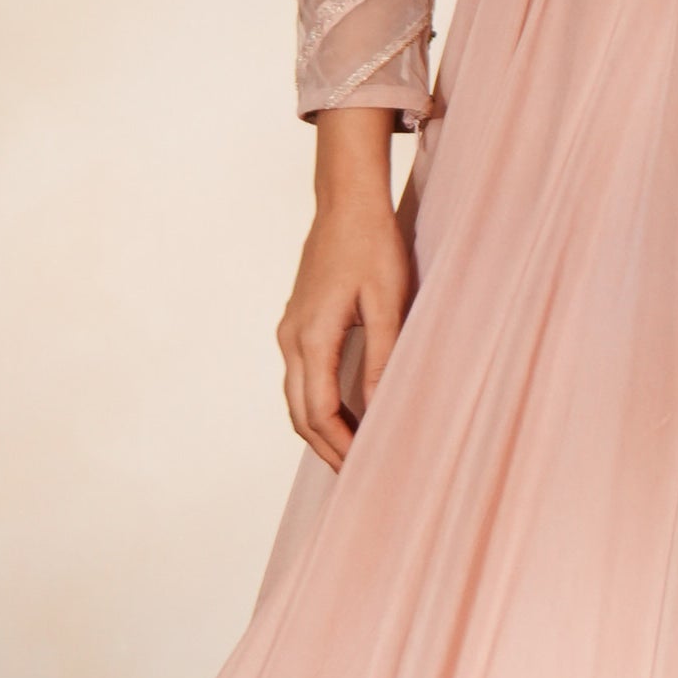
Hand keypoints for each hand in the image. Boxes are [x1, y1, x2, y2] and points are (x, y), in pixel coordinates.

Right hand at [278, 109, 410, 470]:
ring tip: (353, 453)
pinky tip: (345, 413)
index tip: (368, 468)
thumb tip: (381, 408)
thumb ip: (382, 357)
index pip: (320, 413)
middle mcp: (291, 338)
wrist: (346, 202)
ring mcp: (289, 330)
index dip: (342, 447)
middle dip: (327, 449)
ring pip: (296, 398)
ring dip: (320, 430)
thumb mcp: (388, 303)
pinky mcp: (296, 322)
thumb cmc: (373, 246)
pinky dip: (317, 405)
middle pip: (300, 414)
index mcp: (312, 337)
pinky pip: (300, 379)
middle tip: (360, 474)